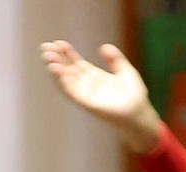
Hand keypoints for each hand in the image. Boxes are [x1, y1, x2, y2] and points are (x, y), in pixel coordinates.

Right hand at [40, 41, 160, 153]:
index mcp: (96, 78)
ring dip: (56, 69)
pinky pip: (71, 92)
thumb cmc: (135, 96)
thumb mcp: (125, 71)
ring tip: (47, 57)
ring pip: (66, 81)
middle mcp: (88, 87)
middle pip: (68, 71)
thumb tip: (103, 47)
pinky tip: (56, 70)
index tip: (58, 43)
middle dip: (57, 59)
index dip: (67, 54)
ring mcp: (87, 96)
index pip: (77, 64)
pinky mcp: (87, 104)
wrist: (139, 114)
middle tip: (46, 47)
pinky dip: (62, 81)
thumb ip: (115, 59)